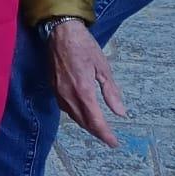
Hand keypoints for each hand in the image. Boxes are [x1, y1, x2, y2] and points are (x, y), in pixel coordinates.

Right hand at [46, 21, 125, 147]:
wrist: (60, 32)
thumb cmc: (84, 46)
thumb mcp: (103, 67)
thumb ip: (111, 92)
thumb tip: (120, 113)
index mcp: (83, 90)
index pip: (95, 121)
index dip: (105, 135)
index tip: (114, 143)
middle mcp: (68, 95)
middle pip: (83, 122)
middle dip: (96, 132)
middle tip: (109, 138)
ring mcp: (58, 92)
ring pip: (73, 116)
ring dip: (86, 125)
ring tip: (98, 129)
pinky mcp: (53, 88)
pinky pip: (65, 108)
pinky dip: (76, 115)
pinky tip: (82, 113)